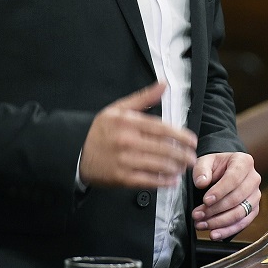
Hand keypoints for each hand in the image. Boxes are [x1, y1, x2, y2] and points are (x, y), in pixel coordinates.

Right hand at [80, 82, 197, 187]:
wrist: (76, 152)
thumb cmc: (100, 131)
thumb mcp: (119, 108)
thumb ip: (144, 98)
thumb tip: (163, 85)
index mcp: (129, 122)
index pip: (162, 128)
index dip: (180, 135)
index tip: (191, 141)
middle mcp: (127, 141)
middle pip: (163, 148)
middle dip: (182, 155)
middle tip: (191, 158)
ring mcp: (124, 161)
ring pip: (158, 165)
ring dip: (175, 168)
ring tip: (183, 168)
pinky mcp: (121, 178)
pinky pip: (147, 181)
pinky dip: (162, 182)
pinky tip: (171, 180)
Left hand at [191, 151, 260, 240]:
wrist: (224, 172)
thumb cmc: (215, 166)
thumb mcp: (205, 161)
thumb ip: (201, 169)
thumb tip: (201, 183)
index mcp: (244, 162)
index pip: (234, 178)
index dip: (220, 191)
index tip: (205, 200)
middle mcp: (254, 179)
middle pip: (237, 198)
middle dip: (215, 209)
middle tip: (197, 215)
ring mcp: (255, 195)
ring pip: (240, 213)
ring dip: (219, 222)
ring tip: (202, 224)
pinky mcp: (253, 210)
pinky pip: (243, 223)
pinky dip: (228, 230)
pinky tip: (214, 233)